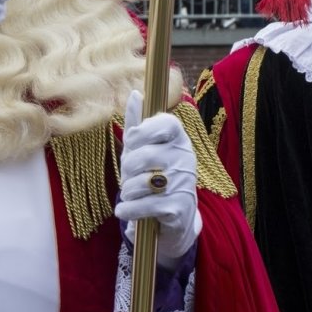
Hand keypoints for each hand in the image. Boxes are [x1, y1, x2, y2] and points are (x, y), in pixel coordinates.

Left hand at [115, 90, 200, 265]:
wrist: (176, 217)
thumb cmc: (155, 175)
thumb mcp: (145, 149)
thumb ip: (138, 124)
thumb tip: (136, 94)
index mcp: (179, 139)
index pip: (166, 123)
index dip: (143, 131)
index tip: (132, 141)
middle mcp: (186, 158)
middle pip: (145, 155)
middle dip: (127, 168)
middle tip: (128, 176)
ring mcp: (184, 183)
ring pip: (142, 182)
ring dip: (128, 190)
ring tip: (130, 194)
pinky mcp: (178, 209)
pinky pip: (144, 205)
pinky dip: (128, 209)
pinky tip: (125, 210)